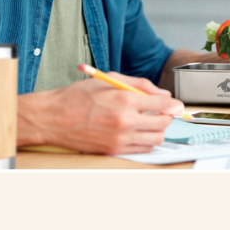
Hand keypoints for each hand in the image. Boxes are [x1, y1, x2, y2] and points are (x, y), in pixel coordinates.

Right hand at [39, 73, 184, 154]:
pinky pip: (142, 149)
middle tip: (162, 111)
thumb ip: (139, 85)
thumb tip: (163, 94)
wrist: (54, 118)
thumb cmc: (78, 96)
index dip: (174, 104)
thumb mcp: (109, 79)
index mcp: (124, 99)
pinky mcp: (114, 150)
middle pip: (163, 123)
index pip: (163, 104)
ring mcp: (120, 138)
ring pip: (155, 138)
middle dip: (167, 116)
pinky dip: (145, 141)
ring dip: (158, 130)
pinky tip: (137, 131)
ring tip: (149, 121)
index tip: (176, 104)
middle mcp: (125, 121)